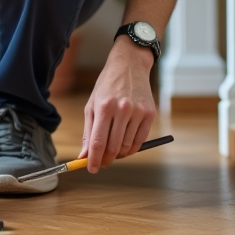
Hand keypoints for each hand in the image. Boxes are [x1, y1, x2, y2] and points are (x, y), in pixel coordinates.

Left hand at [80, 37, 156, 171]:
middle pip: (113, 147)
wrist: (129, 66)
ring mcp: (138, 112)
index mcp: (104, 107)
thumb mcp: (92, 105)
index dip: (94, 159)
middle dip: (106, 160)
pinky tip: (125, 147)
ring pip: (127, 146)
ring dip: (119, 155)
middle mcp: (122, 109)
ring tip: (112, 153)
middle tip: (102, 163)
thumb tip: (84, 155)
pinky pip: (140, 140)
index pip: (98, 142)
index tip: (90, 169)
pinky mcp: (149, 114)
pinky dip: (132, 149)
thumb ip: (88, 131)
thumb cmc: (107, 86)